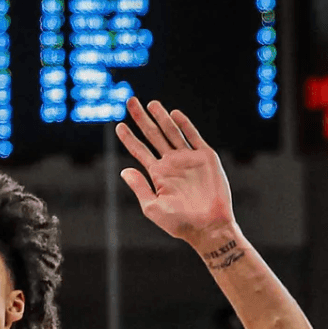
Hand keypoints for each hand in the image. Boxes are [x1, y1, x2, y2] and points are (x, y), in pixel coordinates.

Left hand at [116, 97, 236, 245]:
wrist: (209, 227)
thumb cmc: (179, 223)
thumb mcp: (152, 207)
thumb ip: (139, 186)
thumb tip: (124, 170)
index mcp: (158, 174)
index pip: (139, 151)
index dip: (128, 138)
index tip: (118, 125)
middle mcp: (172, 163)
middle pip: (153, 135)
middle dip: (141, 119)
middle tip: (130, 101)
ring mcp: (188, 159)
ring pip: (171, 132)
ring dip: (161, 117)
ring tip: (151, 104)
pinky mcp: (206, 158)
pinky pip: (193, 137)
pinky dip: (184, 125)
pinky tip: (174, 114)